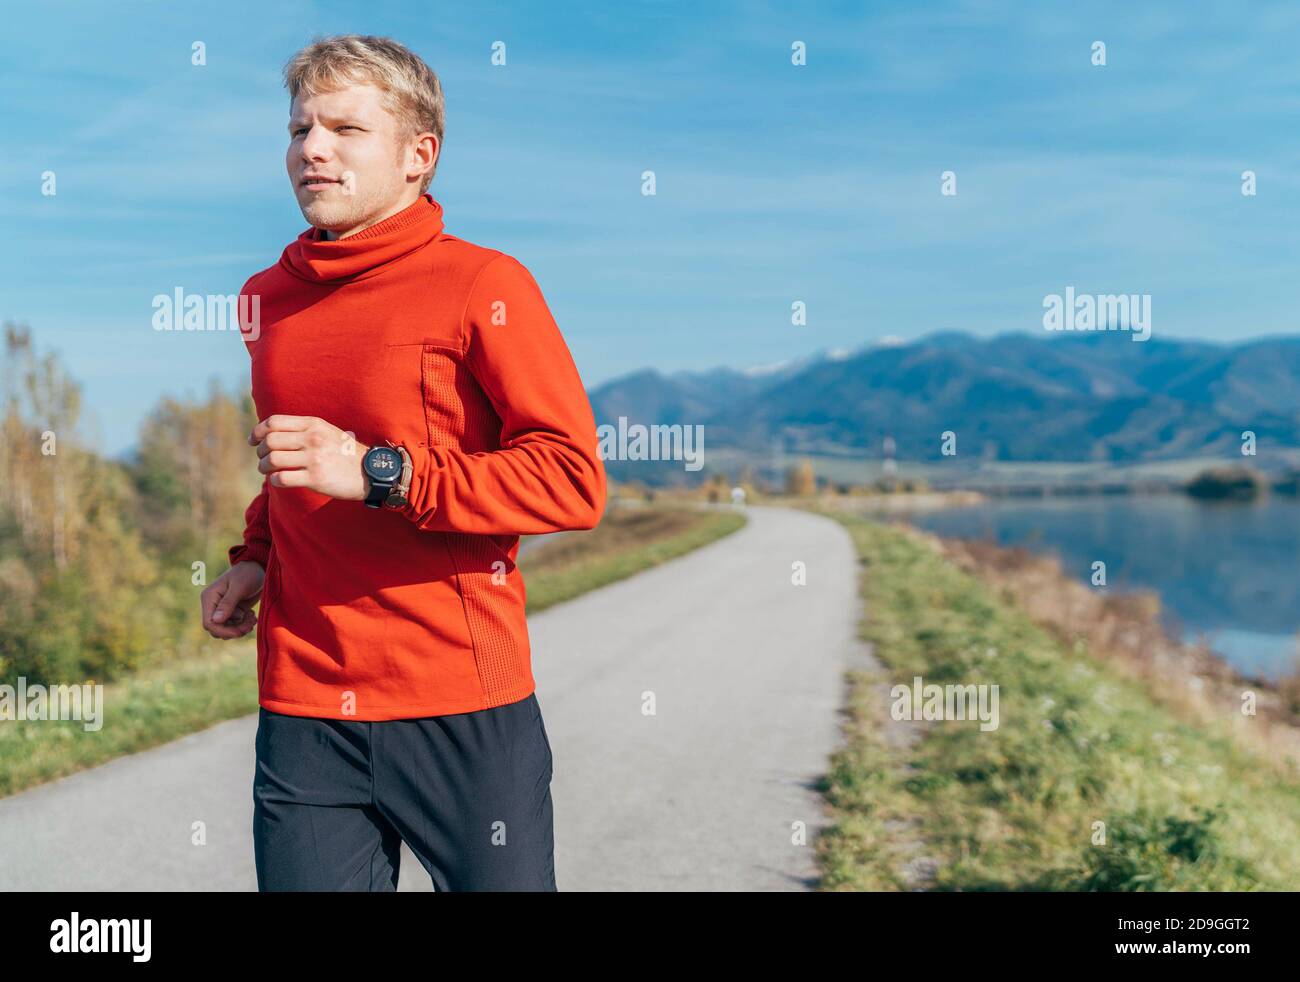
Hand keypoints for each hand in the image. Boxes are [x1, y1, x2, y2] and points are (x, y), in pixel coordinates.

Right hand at [200, 561, 264, 638]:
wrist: (258, 568)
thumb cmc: (248, 574)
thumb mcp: (239, 587)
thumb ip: (228, 603)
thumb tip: (216, 620)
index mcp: (209, 597)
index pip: (209, 623)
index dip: (223, 631)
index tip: (240, 632)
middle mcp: (213, 605)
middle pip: (217, 629)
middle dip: (234, 631)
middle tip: (251, 624)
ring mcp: (222, 609)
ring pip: (226, 630)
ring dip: (241, 628)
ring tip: (253, 617)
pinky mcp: (232, 612)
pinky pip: (234, 626)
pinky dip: (244, 625)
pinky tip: (252, 616)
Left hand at [249, 414, 369, 500]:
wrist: (370, 472)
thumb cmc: (345, 453)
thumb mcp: (327, 432)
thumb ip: (303, 429)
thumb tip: (271, 433)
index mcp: (314, 424)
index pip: (274, 422)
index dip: (258, 432)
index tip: (253, 441)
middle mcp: (313, 438)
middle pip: (270, 441)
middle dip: (260, 452)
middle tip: (263, 459)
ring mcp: (314, 458)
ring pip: (272, 460)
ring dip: (264, 467)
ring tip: (268, 471)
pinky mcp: (315, 478)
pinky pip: (281, 478)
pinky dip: (275, 481)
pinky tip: (280, 480)